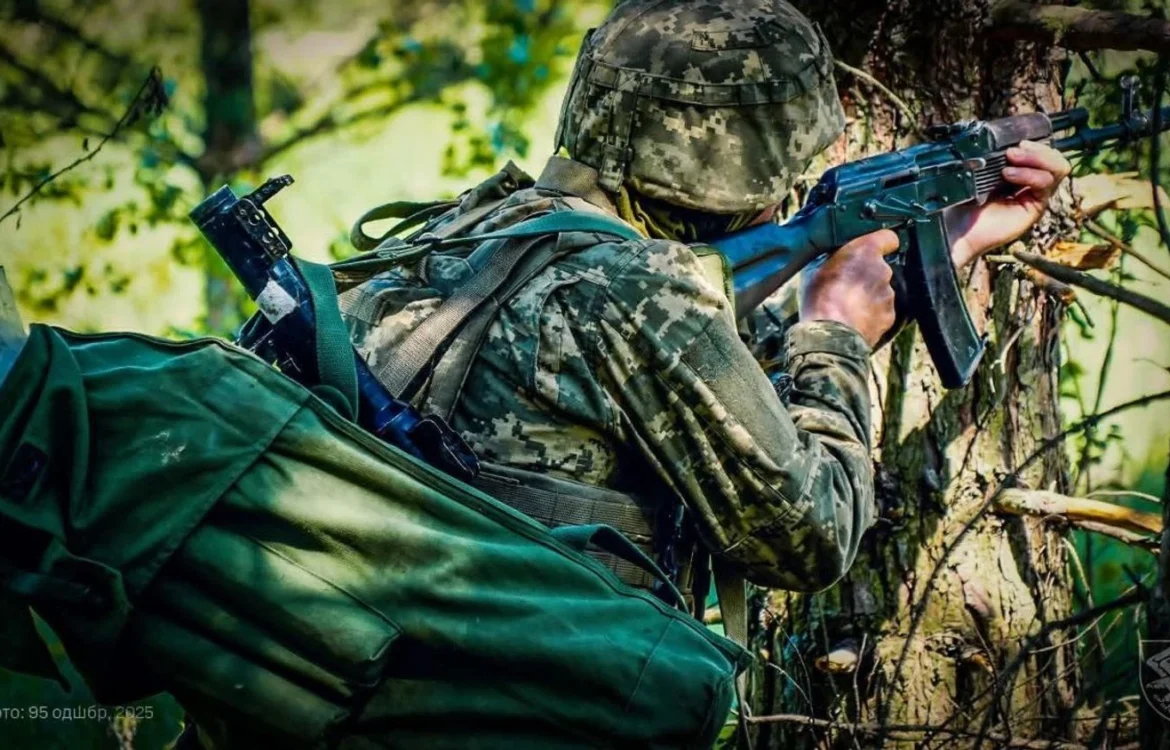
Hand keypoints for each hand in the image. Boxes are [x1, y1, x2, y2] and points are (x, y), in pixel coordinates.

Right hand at [800, 229, 897, 347]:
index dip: (880, 243)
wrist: (829, 335)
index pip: (887, 237)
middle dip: (866, 274)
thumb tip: (832, 258)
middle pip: (879, 267)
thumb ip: (832, 258)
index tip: (871, 249)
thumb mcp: (814, 268)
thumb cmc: (820, 299)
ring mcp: (888, 295)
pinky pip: (881, 310)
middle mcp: (882, 270)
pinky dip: (871, 314)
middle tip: (845, 285)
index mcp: (865, 252)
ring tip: (847, 306)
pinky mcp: (889, 316)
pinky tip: (854, 319)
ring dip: (867, 295)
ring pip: (880, 290)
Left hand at [945, 140, 1070, 267]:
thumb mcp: (976, 173)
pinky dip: (1030, 174)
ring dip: (1036, 158)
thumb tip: (1000, 138)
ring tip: (1010, 159)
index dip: (1033, 143)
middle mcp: (1030, 183)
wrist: (955, 231)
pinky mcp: (1035, 209)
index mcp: (1019, 172)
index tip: (1013, 140)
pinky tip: (1008, 175)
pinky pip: (1045, 185)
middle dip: (1037, 148)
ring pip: (1057, 169)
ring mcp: (1034, 196)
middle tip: (1012, 150)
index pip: (1041, 150)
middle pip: (1054, 157)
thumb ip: (992, 156)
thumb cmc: (960, 203)